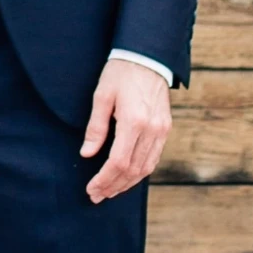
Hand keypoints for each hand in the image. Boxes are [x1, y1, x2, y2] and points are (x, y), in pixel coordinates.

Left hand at [81, 59, 171, 203]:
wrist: (148, 56)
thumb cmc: (121, 73)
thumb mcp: (102, 96)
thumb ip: (95, 128)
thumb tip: (87, 154)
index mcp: (134, 121)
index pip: (118, 162)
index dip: (104, 179)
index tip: (91, 188)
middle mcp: (152, 129)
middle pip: (132, 170)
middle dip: (113, 186)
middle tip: (96, 195)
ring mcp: (162, 130)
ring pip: (145, 168)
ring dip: (126, 183)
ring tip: (109, 191)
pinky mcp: (165, 128)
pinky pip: (153, 158)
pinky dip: (139, 172)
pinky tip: (126, 177)